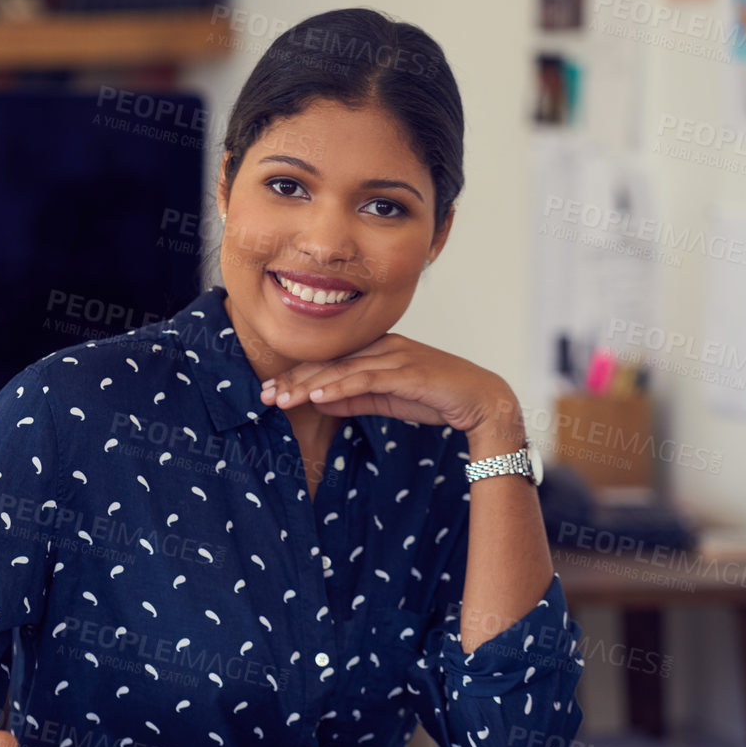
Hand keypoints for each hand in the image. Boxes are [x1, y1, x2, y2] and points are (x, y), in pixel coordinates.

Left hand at [258, 333, 524, 449]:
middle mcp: (383, 346)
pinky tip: (317, 395)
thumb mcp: (386, 399)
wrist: (482, 400)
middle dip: (293, 378)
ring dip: (307, 384)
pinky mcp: (407, 370)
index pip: (330, 361)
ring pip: (341, 369)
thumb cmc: (436, 397)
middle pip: (329, 361)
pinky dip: (339, 386)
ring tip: (280, 398)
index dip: (298, 375)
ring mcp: (395, 355)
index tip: (271, 390)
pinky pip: (366, 378)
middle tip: (263, 394)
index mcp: (378, 349)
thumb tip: (318, 399)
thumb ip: (354, 397)